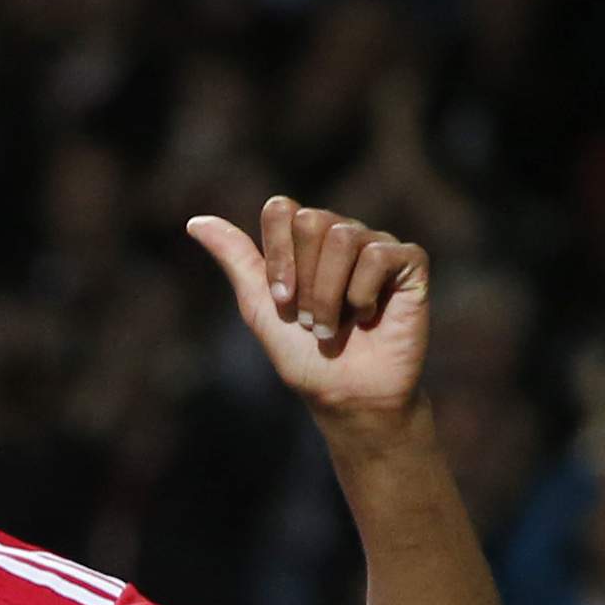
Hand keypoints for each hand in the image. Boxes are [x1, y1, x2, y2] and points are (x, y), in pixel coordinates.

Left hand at [188, 197, 431, 418]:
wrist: (345, 394)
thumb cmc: (303, 355)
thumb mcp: (259, 306)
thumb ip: (235, 260)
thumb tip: (195, 222)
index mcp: (305, 240)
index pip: (282, 210)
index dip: (277, 257)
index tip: (281, 302)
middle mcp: (342, 234)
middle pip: (311, 221)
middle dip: (303, 281)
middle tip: (309, 319)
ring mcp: (377, 246)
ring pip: (344, 237)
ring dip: (329, 294)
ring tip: (333, 327)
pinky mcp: (410, 263)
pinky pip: (380, 255)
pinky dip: (363, 294)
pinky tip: (368, 317)